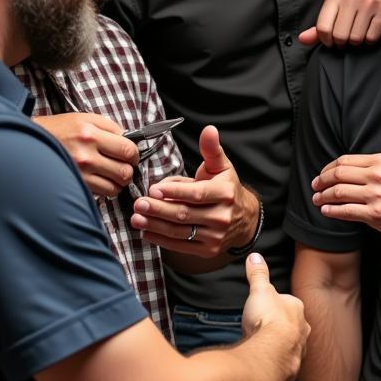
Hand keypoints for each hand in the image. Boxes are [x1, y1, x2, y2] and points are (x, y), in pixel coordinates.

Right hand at [35, 112, 137, 197]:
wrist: (28, 143)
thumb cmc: (58, 130)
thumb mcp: (84, 119)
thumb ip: (109, 127)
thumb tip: (129, 139)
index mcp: (90, 133)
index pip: (128, 149)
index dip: (134, 154)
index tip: (131, 155)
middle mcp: (85, 153)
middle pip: (125, 170)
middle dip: (128, 169)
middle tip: (122, 165)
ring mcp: (79, 172)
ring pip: (116, 185)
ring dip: (119, 181)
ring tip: (112, 174)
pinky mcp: (75, 184)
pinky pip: (103, 192)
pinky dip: (107, 189)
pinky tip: (101, 180)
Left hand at [131, 125, 257, 257]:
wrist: (243, 218)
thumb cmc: (226, 187)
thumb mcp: (221, 166)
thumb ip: (211, 149)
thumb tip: (209, 130)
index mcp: (225, 194)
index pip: (197, 194)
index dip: (175, 192)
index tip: (154, 189)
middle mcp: (222, 217)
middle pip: (185, 214)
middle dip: (159, 209)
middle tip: (139, 203)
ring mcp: (216, 236)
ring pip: (180, 232)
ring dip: (156, 225)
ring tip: (137, 218)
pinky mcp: (208, 250)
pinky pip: (181, 246)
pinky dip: (162, 240)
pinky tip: (147, 231)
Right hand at [242, 252, 309, 380]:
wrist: (271, 355)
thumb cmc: (268, 321)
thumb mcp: (259, 291)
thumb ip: (258, 274)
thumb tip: (255, 256)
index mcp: (297, 309)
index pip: (289, 303)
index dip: (276, 304)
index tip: (265, 308)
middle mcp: (303, 330)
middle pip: (292, 325)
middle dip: (280, 327)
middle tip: (264, 328)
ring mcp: (298, 351)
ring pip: (291, 346)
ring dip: (279, 346)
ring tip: (263, 347)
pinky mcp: (290, 369)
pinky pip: (283, 365)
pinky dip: (275, 364)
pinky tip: (264, 364)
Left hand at [299, 0, 380, 46]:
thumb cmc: (353, 10)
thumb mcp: (334, 16)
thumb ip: (317, 30)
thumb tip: (302, 39)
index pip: (322, 28)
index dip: (327, 41)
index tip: (332, 41)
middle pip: (339, 35)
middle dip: (343, 42)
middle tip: (347, 39)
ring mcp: (369, 1)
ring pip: (356, 38)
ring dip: (357, 42)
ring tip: (359, 34)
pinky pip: (371, 37)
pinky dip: (370, 41)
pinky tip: (370, 32)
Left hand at [311, 153, 380, 239]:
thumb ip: (372, 167)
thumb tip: (347, 172)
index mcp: (380, 161)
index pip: (344, 161)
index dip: (328, 168)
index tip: (322, 175)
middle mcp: (376, 176)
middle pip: (338, 174)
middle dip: (321, 181)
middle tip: (315, 186)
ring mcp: (375, 195)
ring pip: (338, 192)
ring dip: (322, 196)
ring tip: (317, 199)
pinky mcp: (374, 214)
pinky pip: (345, 211)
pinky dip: (331, 210)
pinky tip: (326, 210)